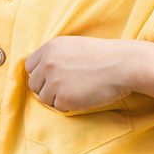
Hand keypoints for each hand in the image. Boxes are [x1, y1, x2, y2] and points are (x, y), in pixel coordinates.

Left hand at [24, 36, 140, 112]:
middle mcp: (48, 63)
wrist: (124, 65)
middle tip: (66, 88)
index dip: (40, 74)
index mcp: (50, 47)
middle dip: (47, 88)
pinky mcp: (63, 97)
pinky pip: (58, 107)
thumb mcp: (74, 46)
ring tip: (77, 91)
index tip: (52, 78)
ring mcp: (54, 80)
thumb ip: (55, 56)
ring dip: (58, 98)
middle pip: (34, 84)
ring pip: (44, 98)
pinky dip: (69, 105)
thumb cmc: (104, 56)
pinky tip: (83, 96)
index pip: (29, 66)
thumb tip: (40, 72)